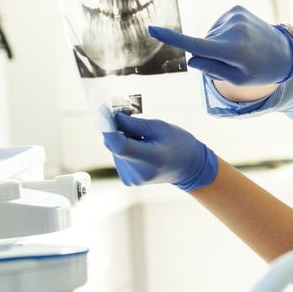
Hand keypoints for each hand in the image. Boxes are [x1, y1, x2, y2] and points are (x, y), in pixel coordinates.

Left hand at [102, 112, 218, 190]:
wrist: (188, 167)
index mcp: (153, 159)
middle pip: (115, 147)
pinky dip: (124, 148)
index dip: (109, 128)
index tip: (104, 111)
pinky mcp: (128, 180)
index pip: (121, 146)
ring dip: (122, 138)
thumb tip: (112, 117)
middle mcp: (140, 173)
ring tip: (142, 136)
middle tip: (126, 113)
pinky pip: (118, 157)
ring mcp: (133, 180)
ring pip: (115, 151)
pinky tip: (140, 147)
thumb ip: (135, 123)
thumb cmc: (178, 143)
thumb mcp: (160, 127)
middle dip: (116, 128)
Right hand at [148, 6, 292, 86]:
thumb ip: (212, 69)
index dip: (172, 38)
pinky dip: (225, 34)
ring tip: (242, 49)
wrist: (285, 51)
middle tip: (237, 61)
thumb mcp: (237, 79)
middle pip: (203, 45)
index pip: (196, 45)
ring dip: (219, 44)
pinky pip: (219, 26)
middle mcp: (233, 29)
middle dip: (211, 54)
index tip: (152, 29)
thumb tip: (191, 57)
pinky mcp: (237, 9)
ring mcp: (235, 16)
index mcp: (232, 50)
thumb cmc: (260, 71)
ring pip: (211, 35)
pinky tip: (242, 38)